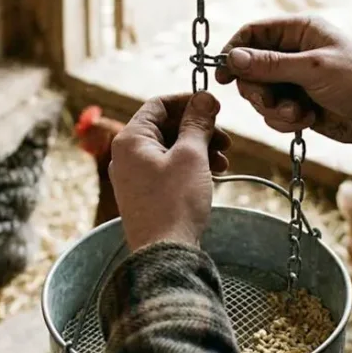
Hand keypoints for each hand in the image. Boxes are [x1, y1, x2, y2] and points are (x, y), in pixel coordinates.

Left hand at [110, 92, 231, 250]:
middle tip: (225, 139)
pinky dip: (190, 166)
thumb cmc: (174, 204)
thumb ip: (197, 123)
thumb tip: (204, 98)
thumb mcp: (191, 156)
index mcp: (130, 140)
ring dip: (199, 149)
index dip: (189, 101)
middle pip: (166, 127)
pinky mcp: (145, 194)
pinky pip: (168, 169)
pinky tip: (212, 174)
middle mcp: (126, 156)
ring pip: (170, 149)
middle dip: (199, 130)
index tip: (215, 106)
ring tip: (224, 161)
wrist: (165, 254)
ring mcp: (133, 177)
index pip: (159, 104)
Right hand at [214, 16, 351, 151]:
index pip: (252, 33)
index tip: (222, 75)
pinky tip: (306, 120)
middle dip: (258, 90)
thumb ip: (270, 64)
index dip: (233, 52)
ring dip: (274, 109)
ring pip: (259, 95)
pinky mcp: (296, 105)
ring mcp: (294, 80)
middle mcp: (293, 52)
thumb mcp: (312, 69)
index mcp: (299, 30)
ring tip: (297, 113)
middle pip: (249, 68)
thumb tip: (231, 58)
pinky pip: (273, 114)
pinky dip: (285, 121)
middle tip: (272, 101)